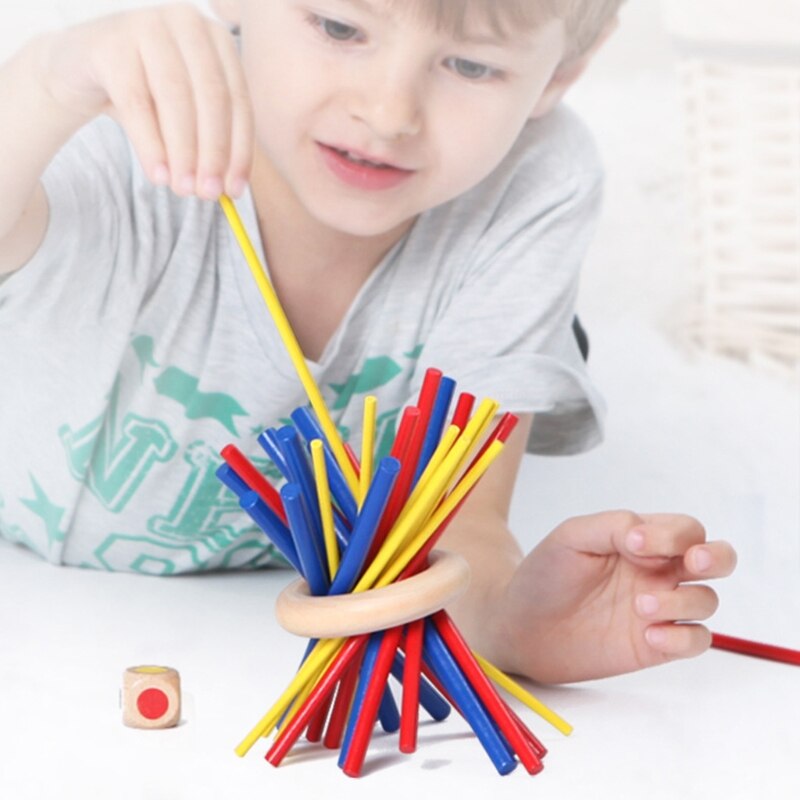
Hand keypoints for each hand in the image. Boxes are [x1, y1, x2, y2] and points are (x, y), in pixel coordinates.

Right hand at [37, 3, 252, 198]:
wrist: (78, 69)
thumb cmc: (145, 94)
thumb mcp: (184, 115)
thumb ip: (208, 143)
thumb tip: (229, 190)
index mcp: (217, 39)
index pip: (238, 102)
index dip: (239, 150)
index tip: (234, 191)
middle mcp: (187, 22)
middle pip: (212, 99)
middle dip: (213, 153)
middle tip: (207, 194)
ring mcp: (147, 25)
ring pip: (175, 99)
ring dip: (183, 152)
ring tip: (183, 189)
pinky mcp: (110, 43)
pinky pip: (135, 102)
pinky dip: (150, 144)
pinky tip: (157, 175)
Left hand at [494, 510, 736, 682]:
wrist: (522, 625)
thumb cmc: (545, 575)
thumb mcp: (570, 537)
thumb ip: (611, 526)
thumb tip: (645, 533)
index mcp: (641, 540)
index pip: (683, 529)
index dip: (670, 534)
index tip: (632, 543)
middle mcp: (658, 571)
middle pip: (716, 558)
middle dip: (715, 557)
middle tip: (691, 563)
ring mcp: (659, 608)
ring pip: (706, 600)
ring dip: (682, 601)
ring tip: (638, 607)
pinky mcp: (655, 644)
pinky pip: (695, 640)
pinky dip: (682, 638)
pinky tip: (650, 635)